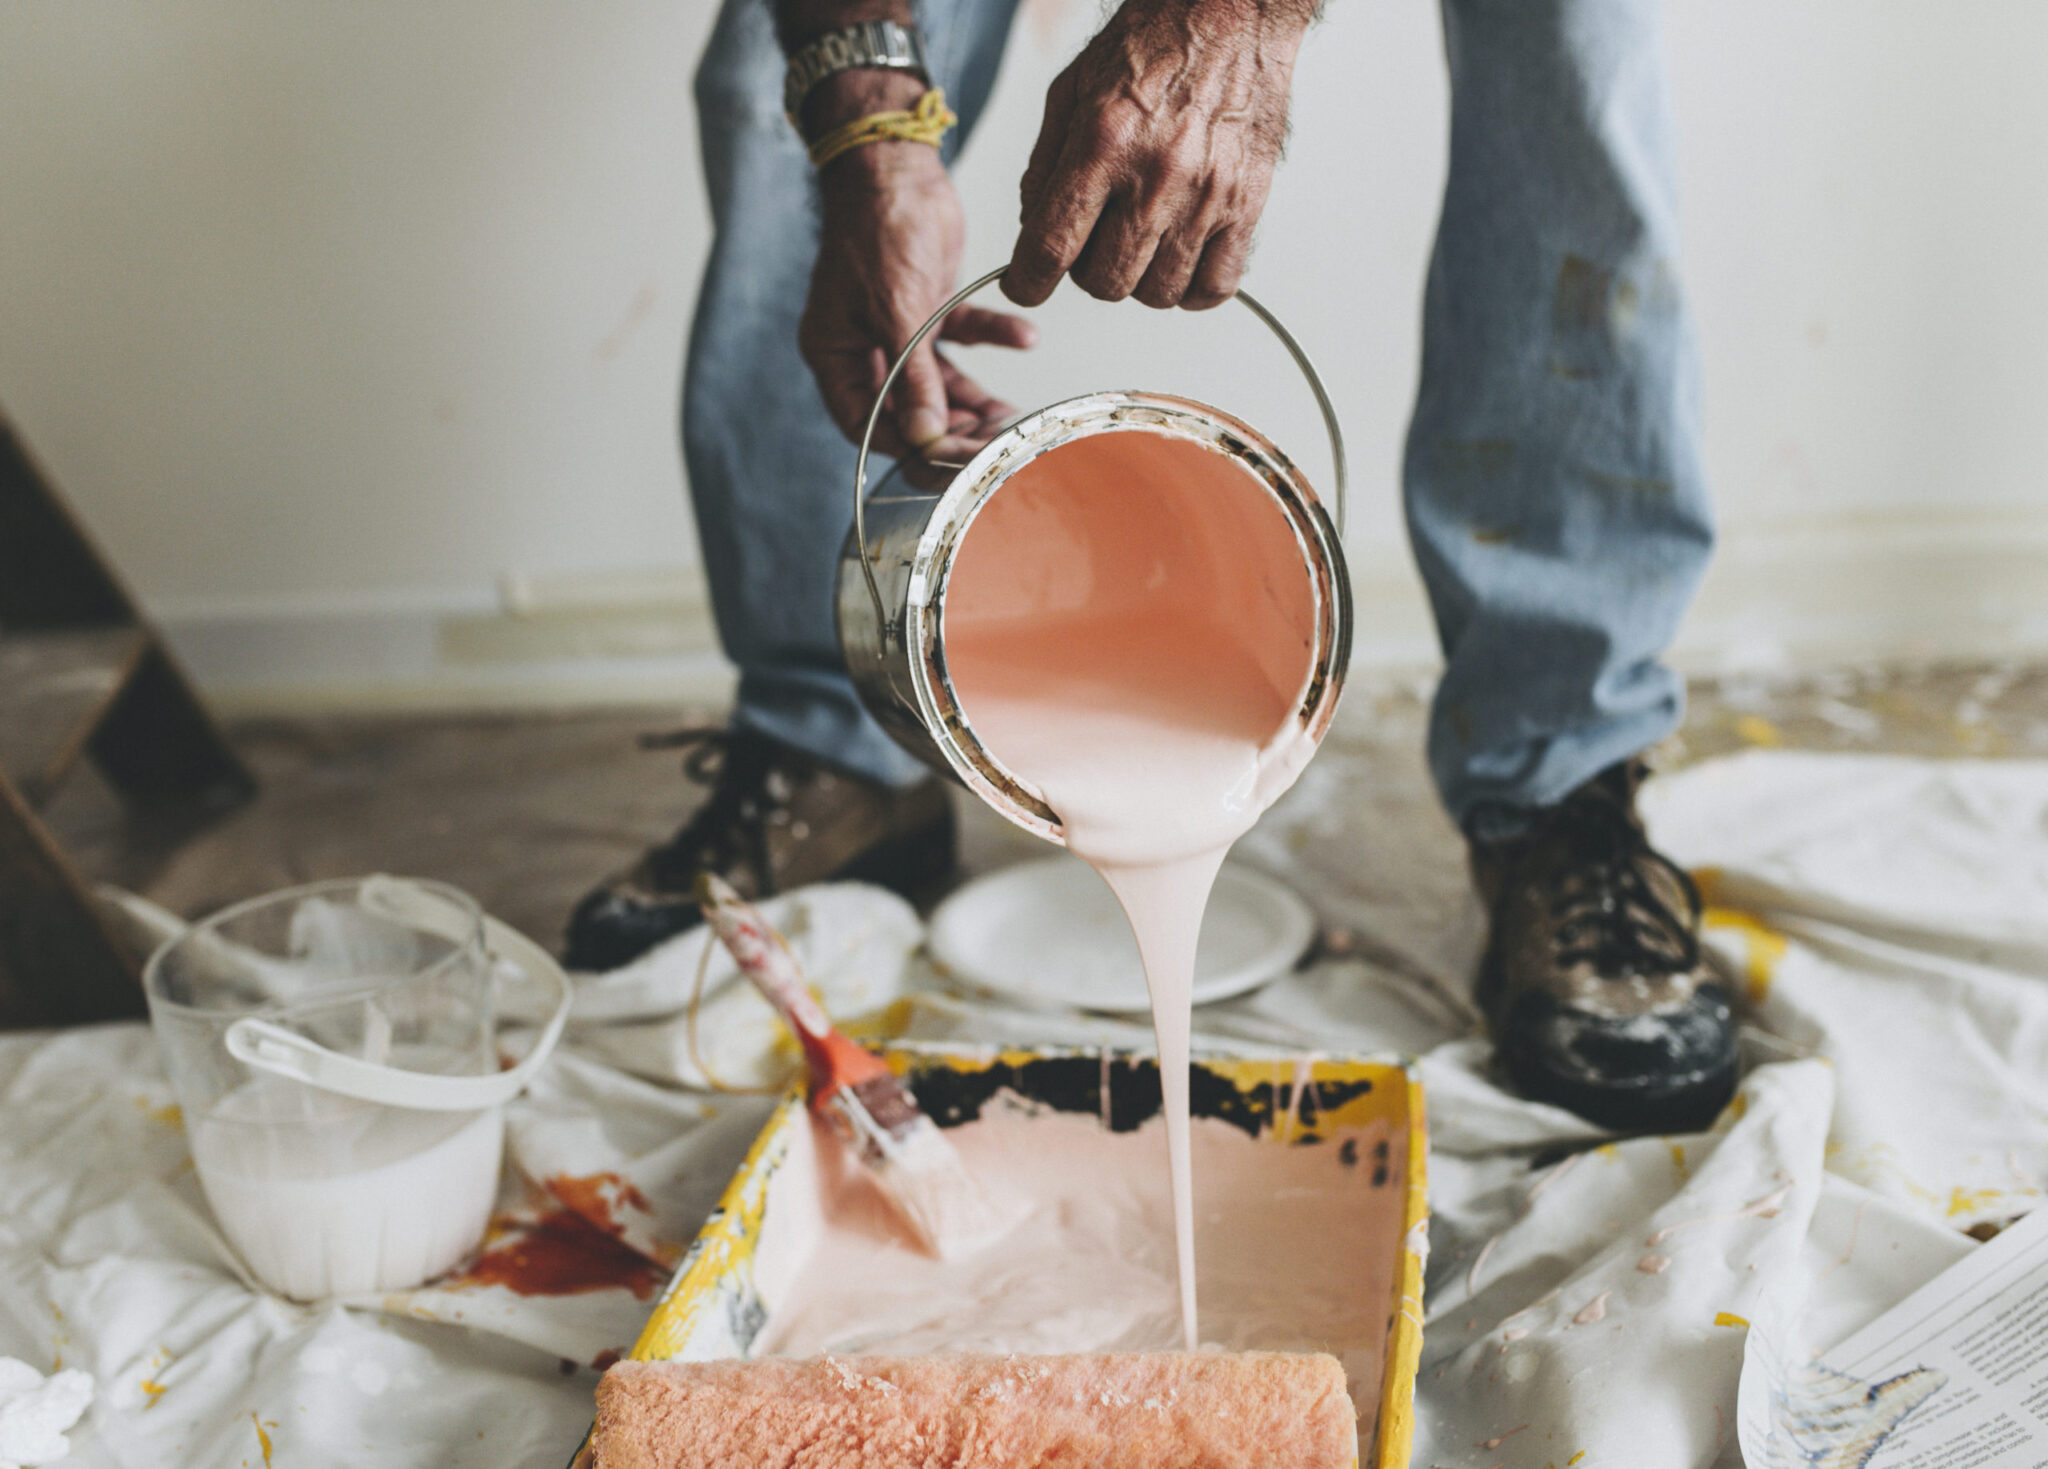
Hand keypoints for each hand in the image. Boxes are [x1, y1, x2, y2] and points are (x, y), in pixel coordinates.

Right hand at [798, 76, 1035, 460]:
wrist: (895, 163)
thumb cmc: (877, 226)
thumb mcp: (897, 309)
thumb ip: (913, 376)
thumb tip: (927, 437)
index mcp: (834, 354)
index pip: (866, 425)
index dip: (907, 448)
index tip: (951, 463)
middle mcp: (862, 349)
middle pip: (907, 412)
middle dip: (951, 431)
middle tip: (994, 446)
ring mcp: (896, 331)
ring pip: (940, 385)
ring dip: (977, 400)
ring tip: (1016, 416)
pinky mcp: (928, 308)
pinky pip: (962, 338)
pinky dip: (993, 339)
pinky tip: (1026, 339)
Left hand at [1005, 0, 1312, 310]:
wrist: (1232, 13)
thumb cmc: (1155, 43)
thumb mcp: (1073, 89)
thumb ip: (1045, 165)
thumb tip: (1032, 227)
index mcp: (1104, 143)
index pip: (1051, 246)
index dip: (1028, 281)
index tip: (1027, 285)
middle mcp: (1157, 175)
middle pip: (1104, 281)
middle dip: (1086, 272)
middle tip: (1093, 241)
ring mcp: (1206, 195)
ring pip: (1156, 294)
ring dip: (1138, 280)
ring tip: (1139, 243)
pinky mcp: (1246, 204)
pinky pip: (1215, 286)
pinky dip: (1190, 289)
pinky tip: (1179, 260)